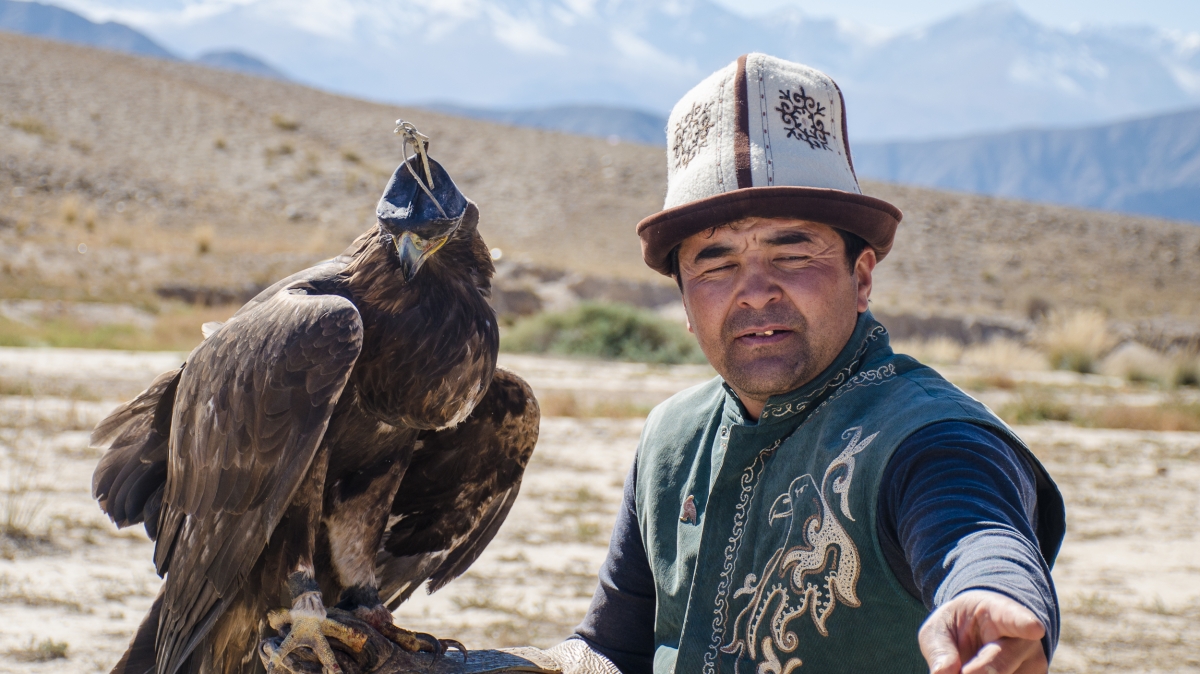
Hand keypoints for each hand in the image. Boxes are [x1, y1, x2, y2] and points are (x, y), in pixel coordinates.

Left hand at [919, 589, 1047, 673]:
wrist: (981, 633)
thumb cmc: (959, 627)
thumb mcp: (940, 627)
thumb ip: (939, 647)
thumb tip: (942, 673)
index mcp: (1002, 614)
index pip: (1017, 619)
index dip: (1024, 624)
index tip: (1033, 628)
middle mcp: (1026, 642)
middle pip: (999, 666)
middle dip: (975, 672)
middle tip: (962, 670)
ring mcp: (1034, 668)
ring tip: (965, 668)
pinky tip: (975, 672)